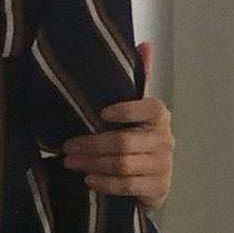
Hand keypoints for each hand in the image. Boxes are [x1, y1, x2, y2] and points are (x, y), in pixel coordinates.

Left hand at [62, 43, 173, 207]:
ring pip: (123, 164)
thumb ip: (138, 79)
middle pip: (125, 142)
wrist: (153, 180)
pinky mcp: (158, 188)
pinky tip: (89, 178)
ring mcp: (163, 166)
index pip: (149, 109)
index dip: (127, 110)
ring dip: (93, 164)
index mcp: (160, 117)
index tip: (101, 113)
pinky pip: (128, 186)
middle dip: (92, 145)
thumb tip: (144, 43)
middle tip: (67, 147)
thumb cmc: (139, 138)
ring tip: (70, 162)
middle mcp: (166, 140)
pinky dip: (105, 183)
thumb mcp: (136, 109)